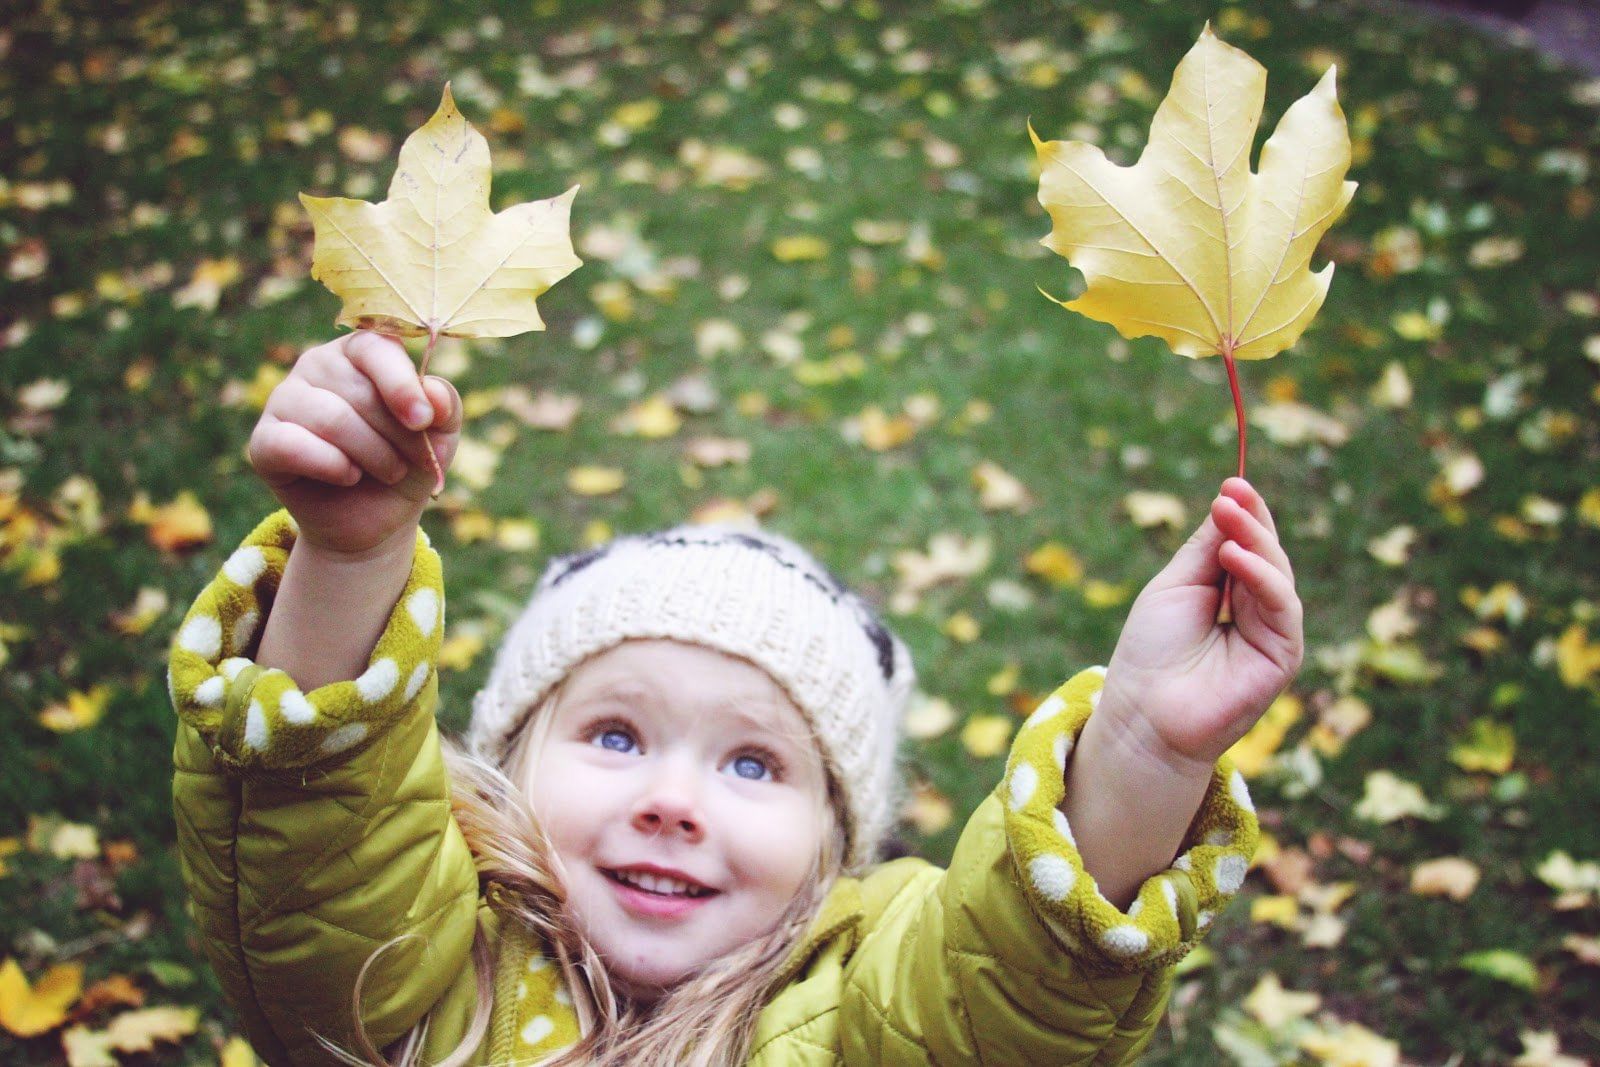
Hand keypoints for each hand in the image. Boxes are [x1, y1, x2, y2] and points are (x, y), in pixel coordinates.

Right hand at [248, 331, 461, 557]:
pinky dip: (332, 466)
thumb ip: (446, 406)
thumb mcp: (441, 436)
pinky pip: (292, 445)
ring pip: (331, 419)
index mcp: (361, 352)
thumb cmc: (409, 463)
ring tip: (390, 471)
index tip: (424, 421)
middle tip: (410, 461)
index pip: (376, 347)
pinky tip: (348, 476)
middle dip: (398, 436)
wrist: (377, 519)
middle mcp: (317, 365)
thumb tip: (433, 390)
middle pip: (360, 392)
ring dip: (374, 455)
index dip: (401, 384)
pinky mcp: (264, 440)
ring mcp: (285, 399)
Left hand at [1098, 478, 1303, 774]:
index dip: (1243, 514)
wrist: (1144, 712)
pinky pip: (1282, 607)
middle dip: (1250, 520)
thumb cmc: (1151, 651)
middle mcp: (1255, 610)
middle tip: (1231, 493)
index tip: (1233, 483)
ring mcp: (1272, 632)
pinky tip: (1235, 556)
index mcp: (1228, 592)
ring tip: (1228, 516)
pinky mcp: (1283, 655)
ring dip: (1255, 541)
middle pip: (1265, 554)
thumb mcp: (1175, 586)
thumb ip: (1206, 549)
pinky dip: (1262, 577)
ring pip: (1278, 574)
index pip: (1246, 544)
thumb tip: (1229, 500)